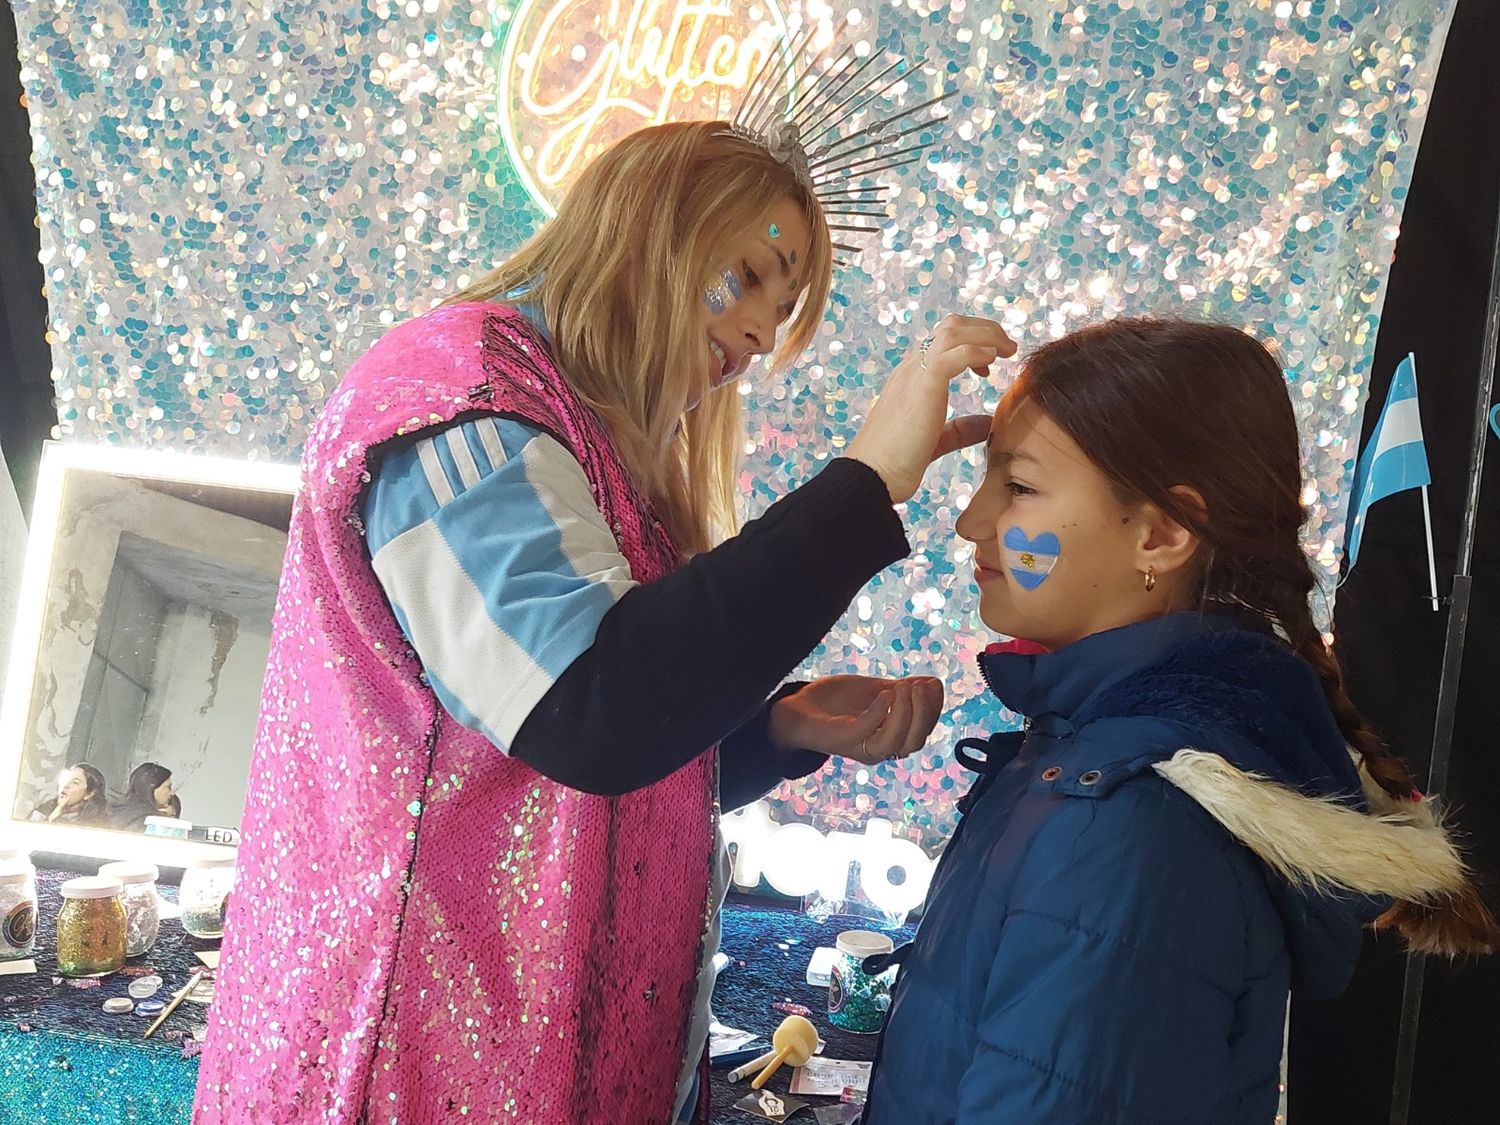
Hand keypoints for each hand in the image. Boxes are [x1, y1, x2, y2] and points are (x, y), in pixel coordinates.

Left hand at [768, 675, 943, 764]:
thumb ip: (902, 690)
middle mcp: (878, 748)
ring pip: (895, 743)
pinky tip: (884, 694)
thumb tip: (934, 683)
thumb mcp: (875, 690)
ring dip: (905, 714)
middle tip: (919, 686)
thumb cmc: (835, 702)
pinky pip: (866, 732)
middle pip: (914, 741)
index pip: (922, 731)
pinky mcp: (841, 740)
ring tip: (904, 687)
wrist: (797, 707)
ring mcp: (860, 747)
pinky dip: (879, 713)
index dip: (932, 709)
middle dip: (923, 712)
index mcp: (890, 736)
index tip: (933, 685)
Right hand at [846, 315, 1015, 502]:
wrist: (870, 475)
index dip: (972, 342)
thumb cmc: (895, 462)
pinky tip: (992, 363)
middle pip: (952, 326)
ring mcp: (915, 373)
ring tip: (1007, 351)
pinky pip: (954, 353)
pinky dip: (977, 351)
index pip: (943, 340)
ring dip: (987, 335)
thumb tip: (986, 423)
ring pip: (955, 331)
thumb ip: (960, 429)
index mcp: (912, 378)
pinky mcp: (923, 384)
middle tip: (1008, 349)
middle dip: (985, 330)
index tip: (990, 364)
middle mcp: (912, 368)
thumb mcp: (935, 440)